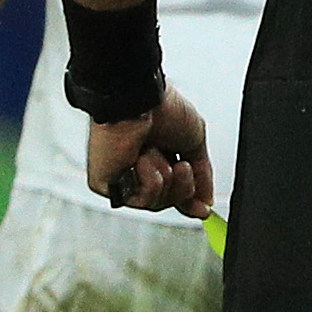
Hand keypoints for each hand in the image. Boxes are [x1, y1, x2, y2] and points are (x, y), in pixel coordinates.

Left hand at [90, 86, 212, 217]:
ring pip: (156, 202)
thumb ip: (202, 175)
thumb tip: (205, 200)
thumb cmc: (163, 110)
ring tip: (156, 153)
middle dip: (182, 186)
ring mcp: (121, 178)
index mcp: (158, 156)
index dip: (190, 200)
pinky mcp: (107, 185)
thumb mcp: (195, 142)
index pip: (174, 189)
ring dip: (165, 177)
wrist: (139, 103)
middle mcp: (138, 169)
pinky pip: (140, 199)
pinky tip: (142, 160)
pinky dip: (149, 180)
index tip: (203, 209)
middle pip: (169, 200)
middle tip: (182, 166)